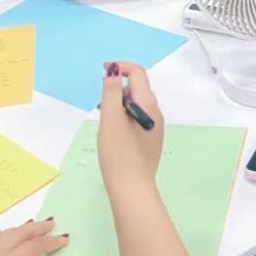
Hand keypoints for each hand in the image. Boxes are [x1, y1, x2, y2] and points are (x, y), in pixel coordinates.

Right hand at [98, 62, 163, 194]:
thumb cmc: (118, 151)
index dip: (119, 67)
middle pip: (137, 89)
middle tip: (100, 105)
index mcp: (148, 103)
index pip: (138, 73)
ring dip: (119, 104)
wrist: (132, 187)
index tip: (102, 71)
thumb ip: (111, 91)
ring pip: (136, 105)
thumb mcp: (110, 117)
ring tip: (104, 121)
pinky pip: (137, 119)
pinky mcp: (150, 141)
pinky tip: (113, 134)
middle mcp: (156, 113)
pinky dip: (124, 118)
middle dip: (117, 89)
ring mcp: (155, 128)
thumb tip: (113, 69)